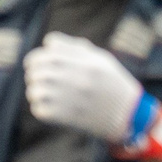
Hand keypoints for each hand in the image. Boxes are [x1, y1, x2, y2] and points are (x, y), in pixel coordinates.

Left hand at [23, 31, 145, 141]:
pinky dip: (38, 108)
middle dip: (32, 74)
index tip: (32, 64)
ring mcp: (75, 100)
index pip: (49, 54)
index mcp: (86, 63)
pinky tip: (44, 107)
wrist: (129, 115)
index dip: (36, 58)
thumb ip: (75, 48)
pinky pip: (42, 111)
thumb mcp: (100, 58)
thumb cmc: (112, 83)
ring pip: (38, 91)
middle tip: (34, 79)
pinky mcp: (72, 118)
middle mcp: (80, 79)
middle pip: (41, 71)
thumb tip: (48, 43)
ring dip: (33, 91)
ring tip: (38, 94)